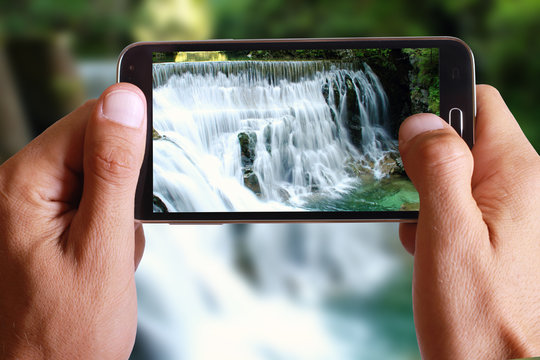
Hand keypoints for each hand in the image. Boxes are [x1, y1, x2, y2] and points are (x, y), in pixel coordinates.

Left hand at [0, 83, 146, 358]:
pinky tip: (103, 257)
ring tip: (111, 254)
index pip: (88, 118)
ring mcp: (26, 207)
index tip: (151, 173)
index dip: (130, 140)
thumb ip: (114, 169)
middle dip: (124, 187)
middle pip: (92, 147)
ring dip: (119, 212)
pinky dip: (108, 226)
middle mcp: (16, 188)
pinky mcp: (41, 223)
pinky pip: (88, 203)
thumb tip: (125, 101)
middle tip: (123, 232)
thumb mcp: (104, 247)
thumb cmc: (67, 331)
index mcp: (23, 184)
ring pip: (97, 177)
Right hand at [398, 85, 539, 358]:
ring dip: (427, 196)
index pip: (481, 105)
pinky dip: (436, 219)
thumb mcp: (447, 233)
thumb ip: (437, 168)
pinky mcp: (500, 236)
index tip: (406, 129)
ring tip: (422, 236)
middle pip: (465, 141)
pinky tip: (429, 249)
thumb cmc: (478, 316)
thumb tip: (421, 121)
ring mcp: (513, 215)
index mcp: (519, 177)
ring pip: (458, 176)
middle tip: (410, 199)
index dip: (439, 106)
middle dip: (426, 163)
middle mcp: (524, 190)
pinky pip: (462, 206)